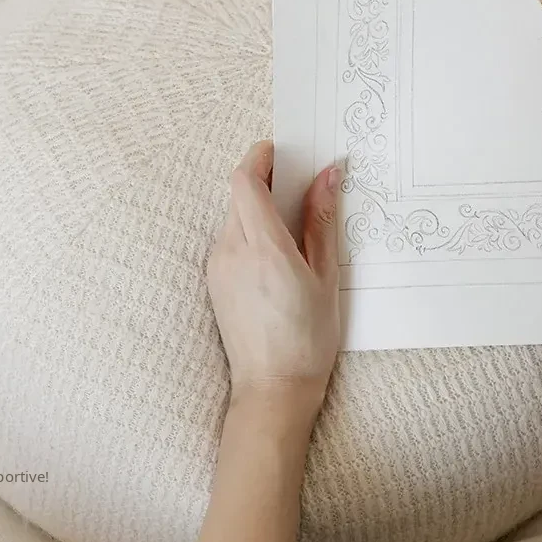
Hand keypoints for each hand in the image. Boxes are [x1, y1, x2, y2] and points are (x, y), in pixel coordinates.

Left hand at [207, 141, 339, 405]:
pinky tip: (275, 258)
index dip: (260, 158)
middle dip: (265, 182)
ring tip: (292, 231)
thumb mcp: (326, 277)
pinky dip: (248, 234)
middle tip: (298, 188)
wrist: (272, 388)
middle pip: (238, 195)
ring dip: (257, 210)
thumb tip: (328, 175)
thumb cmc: (308, 339)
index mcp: (264, 248)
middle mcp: (231, 252)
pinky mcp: (213, 282)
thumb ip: (322, 222)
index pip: (245, 181)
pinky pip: (228, 241)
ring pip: (232, 218)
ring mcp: (217, 268)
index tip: (281, 152)